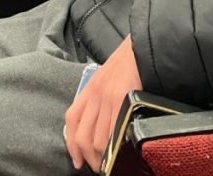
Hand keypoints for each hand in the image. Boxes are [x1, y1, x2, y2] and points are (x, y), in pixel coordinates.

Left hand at [65, 37, 141, 171]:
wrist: (141, 48)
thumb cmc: (126, 65)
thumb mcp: (104, 79)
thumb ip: (97, 100)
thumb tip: (95, 129)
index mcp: (88, 89)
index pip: (72, 121)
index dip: (72, 145)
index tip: (77, 161)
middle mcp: (95, 94)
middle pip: (83, 136)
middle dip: (89, 158)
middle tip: (97, 166)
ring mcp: (109, 97)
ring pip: (99, 139)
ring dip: (103, 157)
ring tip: (110, 162)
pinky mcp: (123, 98)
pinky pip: (116, 130)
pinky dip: (116, 146)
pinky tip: (120, 151)